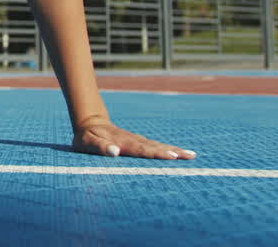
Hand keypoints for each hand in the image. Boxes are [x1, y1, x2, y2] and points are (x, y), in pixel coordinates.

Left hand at [72, 118, 195, 159]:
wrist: (89, 122)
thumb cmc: (86, 137)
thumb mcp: (87, 142)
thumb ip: (100, 147)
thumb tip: (115, 152)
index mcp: (122, 142)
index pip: (142, 150)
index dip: (156, 154)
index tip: (172, 156)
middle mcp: (132, 140)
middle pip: (155, 147)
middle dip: (173, 152)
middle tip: (190, 156)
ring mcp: (137, 140)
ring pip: (157, 146)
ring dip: (174, 150)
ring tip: (191, 155)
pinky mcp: (138, 142)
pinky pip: (155, 146)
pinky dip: (168, 149)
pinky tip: (178, 153)